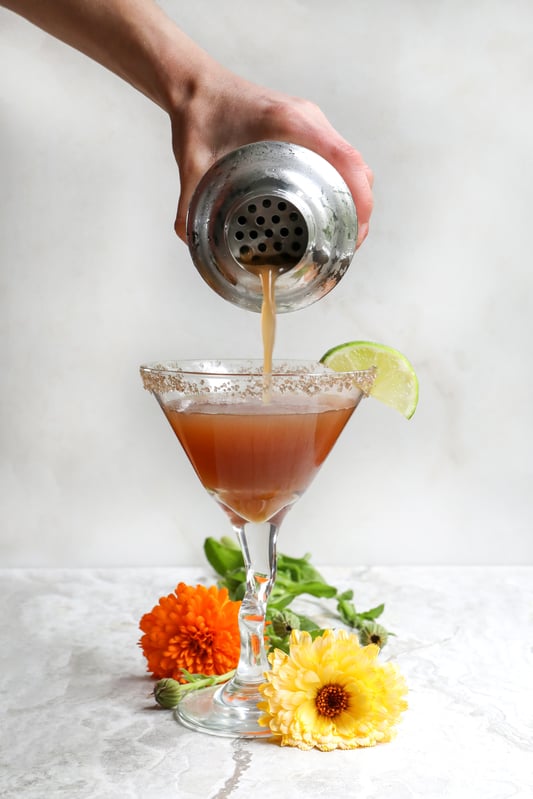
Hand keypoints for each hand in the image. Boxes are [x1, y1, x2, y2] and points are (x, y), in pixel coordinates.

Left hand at [170, 66, 372, 247]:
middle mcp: (308, 122)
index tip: (356, 231)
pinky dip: (340, 188)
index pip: (345, 160)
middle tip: (345, 246)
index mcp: (291, 123)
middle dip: (358, 209)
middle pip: (355, 167)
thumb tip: (187, 238)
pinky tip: (326, 214)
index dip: (360, 198)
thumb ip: (188, 201)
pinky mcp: (306, 133)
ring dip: (352, 200)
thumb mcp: (192, 161)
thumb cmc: (199, 114)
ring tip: (339, 237)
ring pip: (349, 166)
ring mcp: (311, 126)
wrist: (196, 86)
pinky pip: (336, 161)